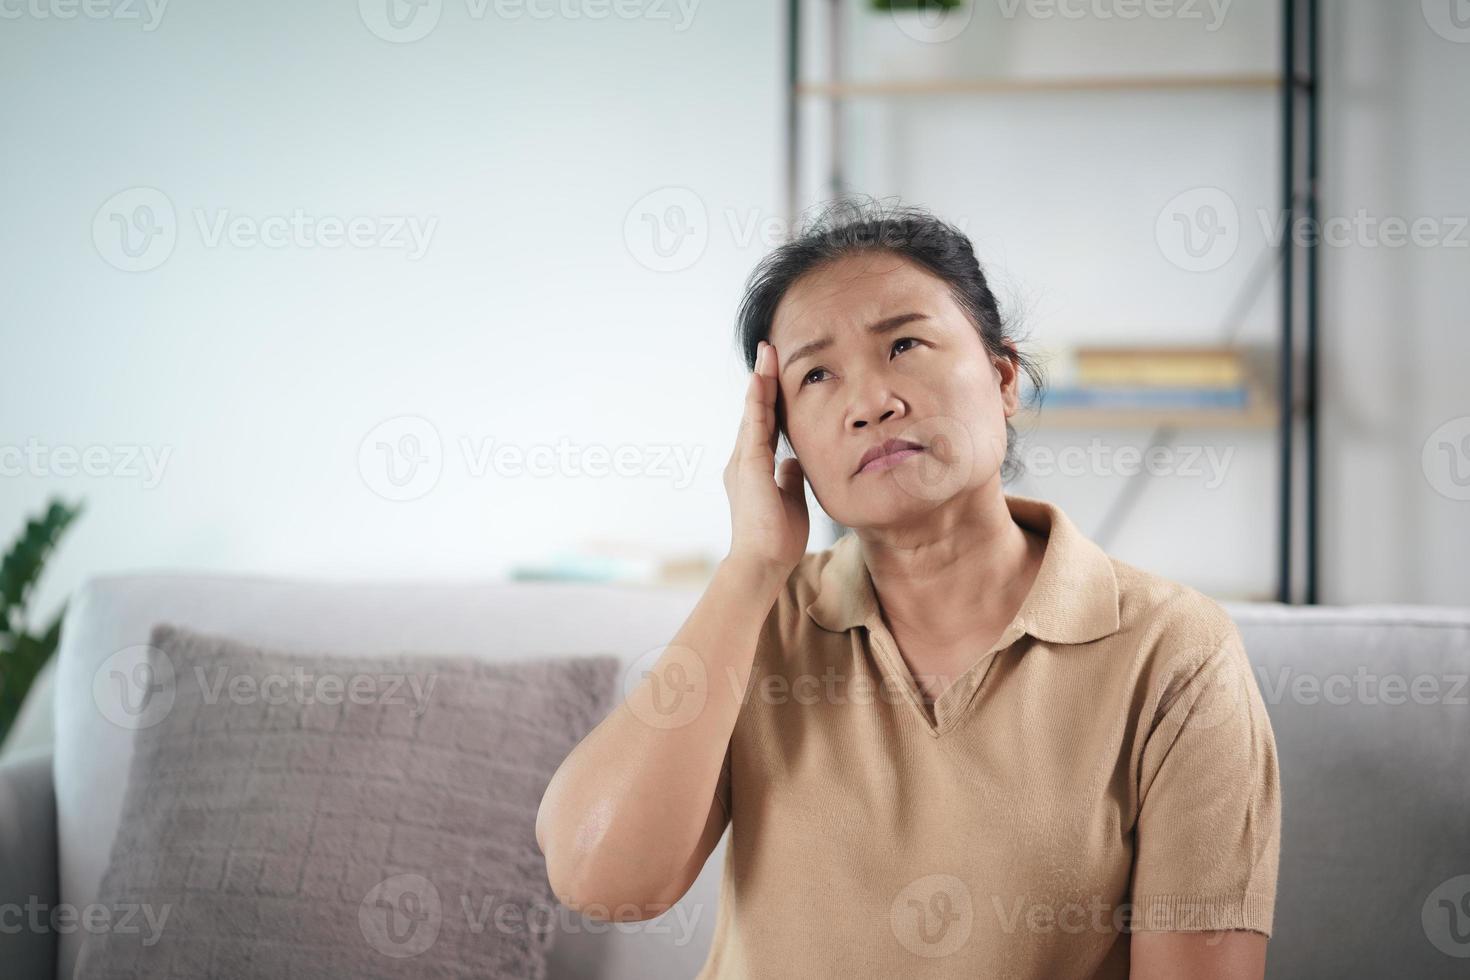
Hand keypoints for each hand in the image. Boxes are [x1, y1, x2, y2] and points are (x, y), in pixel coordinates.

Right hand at [722, 340, 809, 574]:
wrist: (763, 563)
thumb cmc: (776, 538)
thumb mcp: (790, 499)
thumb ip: (790, 477)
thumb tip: (795, 460)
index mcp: (754, 467)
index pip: (765, 423)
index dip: (771, 397)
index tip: (776, 372)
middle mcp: (743, 461)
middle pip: (756, 411)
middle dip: (763, 380)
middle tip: (769, 349)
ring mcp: (743, 463)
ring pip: (753, 413)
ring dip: (760, 382)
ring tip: (767, 353)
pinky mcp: (749, 468)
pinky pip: (754, 427)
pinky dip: (757, 402)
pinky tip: (761, 379)